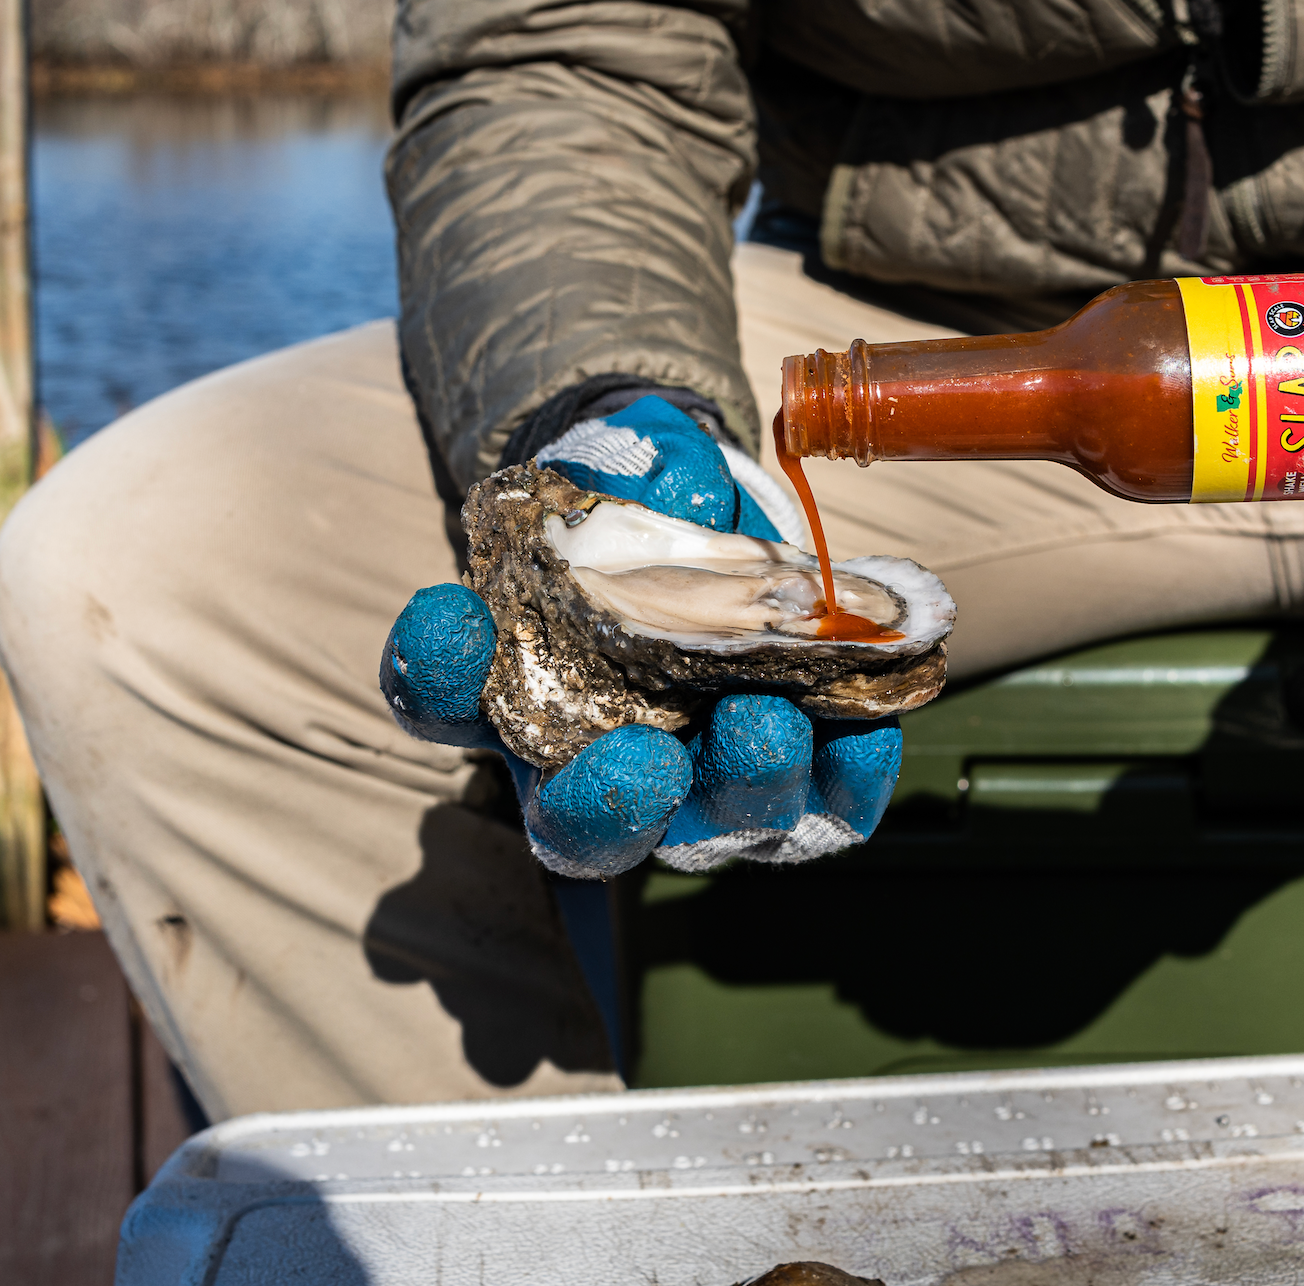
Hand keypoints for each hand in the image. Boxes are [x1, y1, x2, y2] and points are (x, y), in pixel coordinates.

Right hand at [379, 398, 902, 876]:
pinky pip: (828, 806)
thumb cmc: (644, 514)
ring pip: (717, 826)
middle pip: (583, 827)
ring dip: (746, 779)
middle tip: (641, 761)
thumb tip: (672, 486)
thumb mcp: (614, 476)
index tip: (449, 619)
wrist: (735, 529)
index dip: (437, 672)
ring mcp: (701, 794)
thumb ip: (618, 478)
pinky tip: (866, 727)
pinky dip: (850, 773)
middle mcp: (596, 770)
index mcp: (514, 693)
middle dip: (613, 803)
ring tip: (767, 718)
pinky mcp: (800, 788)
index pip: (446, 703)